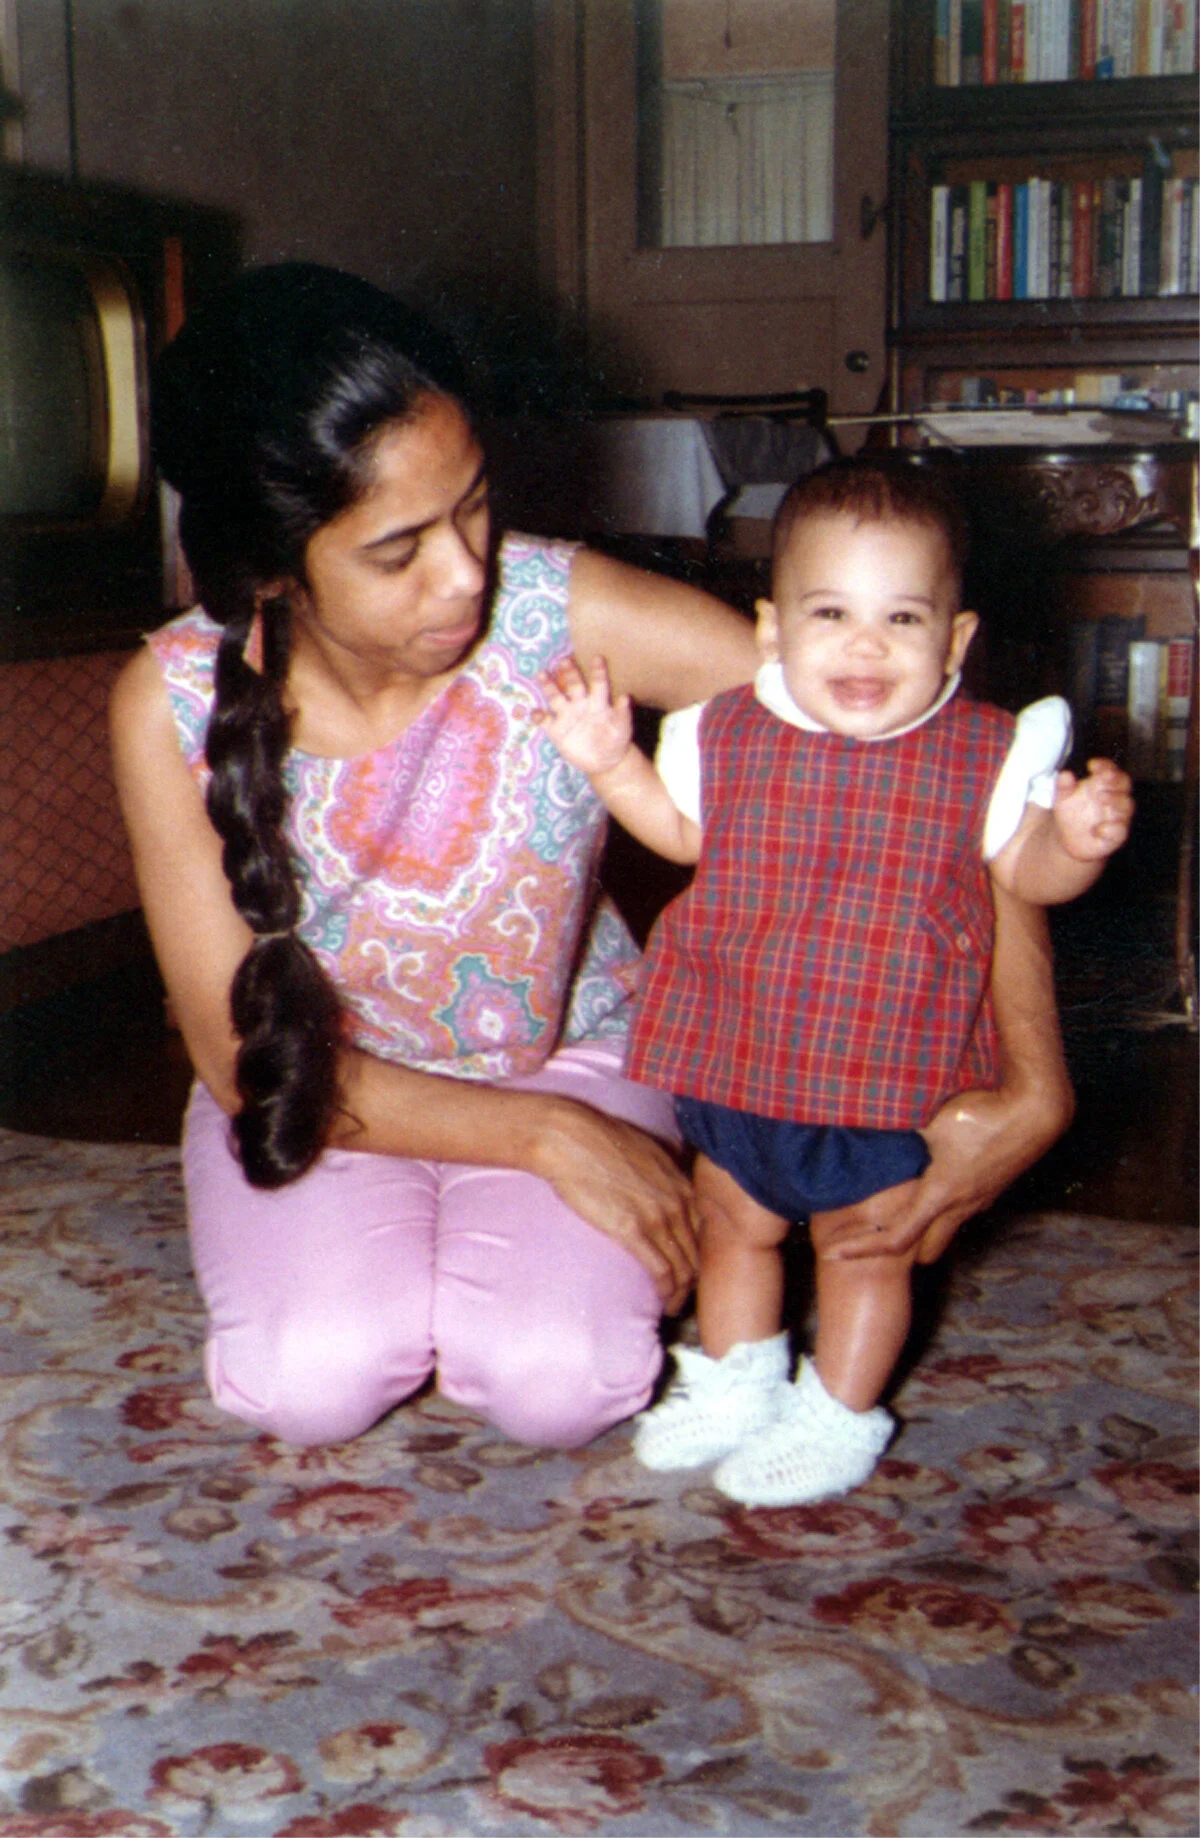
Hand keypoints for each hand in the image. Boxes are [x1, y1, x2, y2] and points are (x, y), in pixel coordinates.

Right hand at [532, 1097, 699, 1311]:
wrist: (571, 1138)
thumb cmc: (599, 1140)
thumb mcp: (645, 1149)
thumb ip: (662, 1168)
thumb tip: (664, 1171)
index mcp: (680, 1183)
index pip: (705, 1229)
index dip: (700, 1253)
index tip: (690, 1267)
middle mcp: (677, 1201)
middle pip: (698, 1252)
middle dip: (694, 1278)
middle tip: (684, 1294)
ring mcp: (658, 1217)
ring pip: (684, 1267)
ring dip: (681, 1292)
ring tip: (673, 1306)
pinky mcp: (633, 1231)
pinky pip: (662, 1270)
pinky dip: (666, 1291)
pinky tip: (662, 1300)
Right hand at [537, 655, 632, 779]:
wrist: (605, 761)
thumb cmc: (616, 739)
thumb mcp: (622, 727)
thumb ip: (623, 712)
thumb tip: (626, 697)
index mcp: (598, 702)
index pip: (598, 683)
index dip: (598, 671)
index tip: (597, 658)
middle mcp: (580, 704)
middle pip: (573, 685)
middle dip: (569, 673)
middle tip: (564, 661)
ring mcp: (567, 716)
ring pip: (555, 697)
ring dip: (548, 686)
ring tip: (541, 675)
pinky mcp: (556, 730)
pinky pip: (545, 721)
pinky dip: (539, 716)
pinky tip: (536, 713)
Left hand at [811, 1079, 1067, 1266]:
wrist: (1036, 1109)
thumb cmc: (980, 1110)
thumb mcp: (928, 1121)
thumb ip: (895, 1130)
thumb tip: (856, 1122)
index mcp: (939, 1194)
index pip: (895, 1240)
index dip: (862, 1249)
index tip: (833, 1252)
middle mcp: (960, 1207)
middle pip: (923, 1251)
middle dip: (897, 1251)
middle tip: (867, 1237)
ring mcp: (981, 1200)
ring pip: (946, 1231)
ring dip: (923, 1230)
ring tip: (895, 1213)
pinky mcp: (993, 1189)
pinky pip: (962, 1212)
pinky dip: (943, 1211)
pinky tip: (933, 1188)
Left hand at [1052, 759, 1133, 861]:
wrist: (1067, 840)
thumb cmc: (1071, 814)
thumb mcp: (1063, 799)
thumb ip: (1063, 787)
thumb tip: (1064, 774)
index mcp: (1102, 785)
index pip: (1110, 770)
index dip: (1105, 765)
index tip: (1092, 764)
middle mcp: (1113, 798)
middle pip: (1124, 784)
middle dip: (1116, 779)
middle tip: (1104, 776)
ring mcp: (1116, 816)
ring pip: (1126, 806)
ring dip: (1116, 800)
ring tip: (1101, 796)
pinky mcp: (1114, 836)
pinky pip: (1119, 831)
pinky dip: (1111, 829)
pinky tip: (1099, 829)